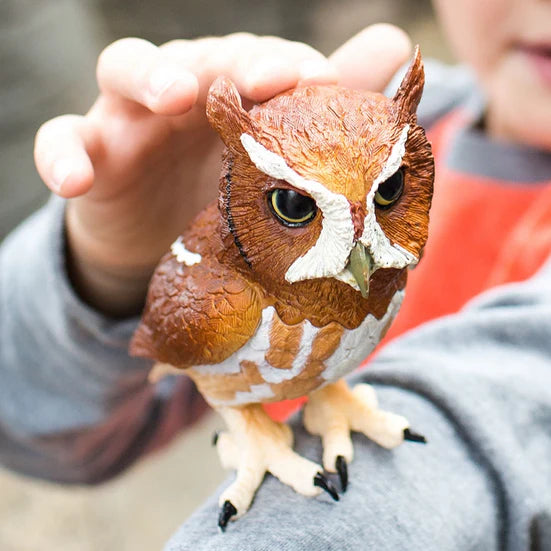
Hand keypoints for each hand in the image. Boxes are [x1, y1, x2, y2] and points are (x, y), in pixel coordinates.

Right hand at [34, 25, 410, 316]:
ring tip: (173, 96)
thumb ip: (326, 112)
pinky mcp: (92, 157)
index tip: (322, 83)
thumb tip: (396, 48)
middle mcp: (183, 95)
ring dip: (147, 76)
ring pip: (124, 72)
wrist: (162, 247)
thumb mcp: (271, 169)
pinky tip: (76, 180)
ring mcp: (131, 121)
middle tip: (264, 79)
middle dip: (229, 61)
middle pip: (198, 54)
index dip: (287, 67)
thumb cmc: (223, 202)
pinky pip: (64, 143)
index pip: (259, 63)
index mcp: (231, 96)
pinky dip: (62, 156)